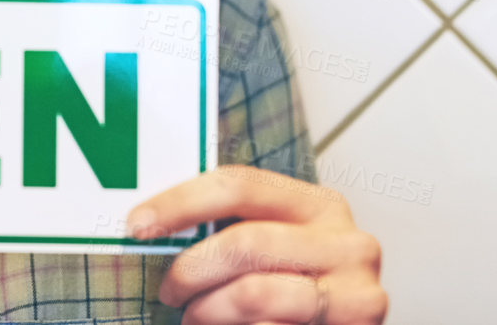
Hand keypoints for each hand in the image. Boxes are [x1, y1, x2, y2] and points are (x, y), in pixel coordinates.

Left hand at [124, 165, 386, 323]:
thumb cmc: (296, 295)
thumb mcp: (273, 250)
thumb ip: (231, 232)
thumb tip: (149, 222)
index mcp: (318, 205)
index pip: (239, 185)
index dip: (181, 203)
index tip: (137, 224)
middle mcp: (348, 241)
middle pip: (244, 241)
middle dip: (191, 269)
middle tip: (169, 290)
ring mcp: (359, 291)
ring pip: (255, 292)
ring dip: (209, 310)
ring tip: (194, 317)